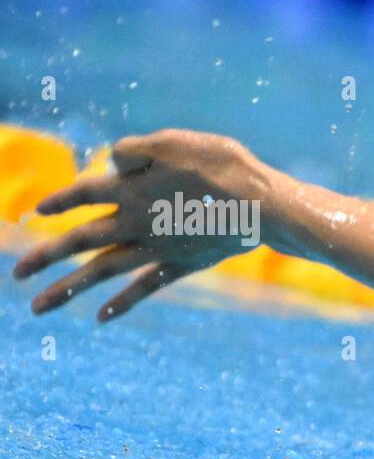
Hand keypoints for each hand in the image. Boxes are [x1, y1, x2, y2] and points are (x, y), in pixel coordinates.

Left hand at [13, 129, 277, 320]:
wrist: (262, 206)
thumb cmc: (224, 167)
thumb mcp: (177, 142)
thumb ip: (137, 149)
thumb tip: (109, 160)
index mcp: (131, 188)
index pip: (83, 193)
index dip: (57, 201)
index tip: (35, 212)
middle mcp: (136, 222)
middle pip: (81, 240)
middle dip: (45, 257)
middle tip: (16, 275)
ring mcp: (158, 248)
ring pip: (103, 270)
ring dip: (68, 289)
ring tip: (38, 307)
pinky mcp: (182, 264)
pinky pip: (145, 287)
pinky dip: (122, 302)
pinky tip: (100, 317)